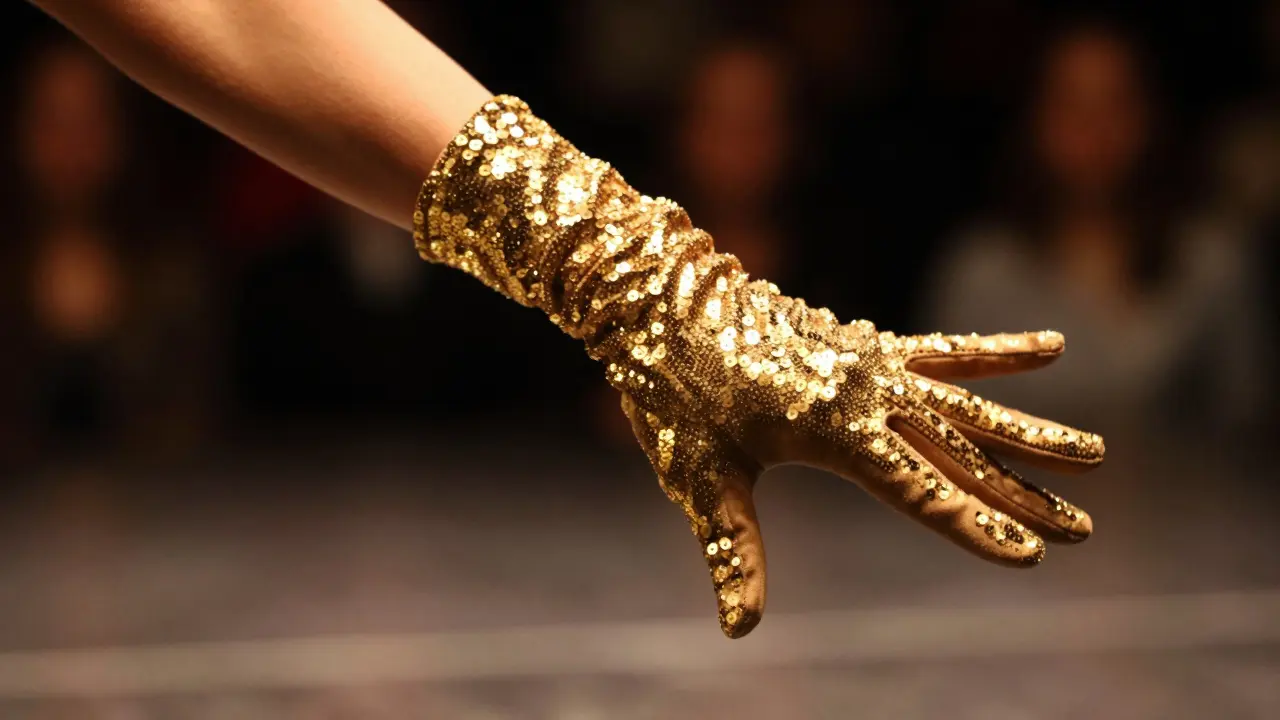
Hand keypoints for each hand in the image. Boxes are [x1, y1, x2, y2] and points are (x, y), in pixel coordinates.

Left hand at [415, 96, 1103, 638]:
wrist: (659, 298)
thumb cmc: (673, 391)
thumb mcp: (699, 477)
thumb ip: (732, 551)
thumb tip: (739, 629)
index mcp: (832, 429)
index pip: (918, 491)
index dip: (973, 526)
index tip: (1029, 554)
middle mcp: (865, 393)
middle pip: (960, 452)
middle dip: (1023, 494)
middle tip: (1085, 527)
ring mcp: (870, 363)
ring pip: (968, 404)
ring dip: (1029, 432)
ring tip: (1094, 452)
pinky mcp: (863, 344)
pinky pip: (942, 350)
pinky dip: (993, 350)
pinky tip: (1049, 346)